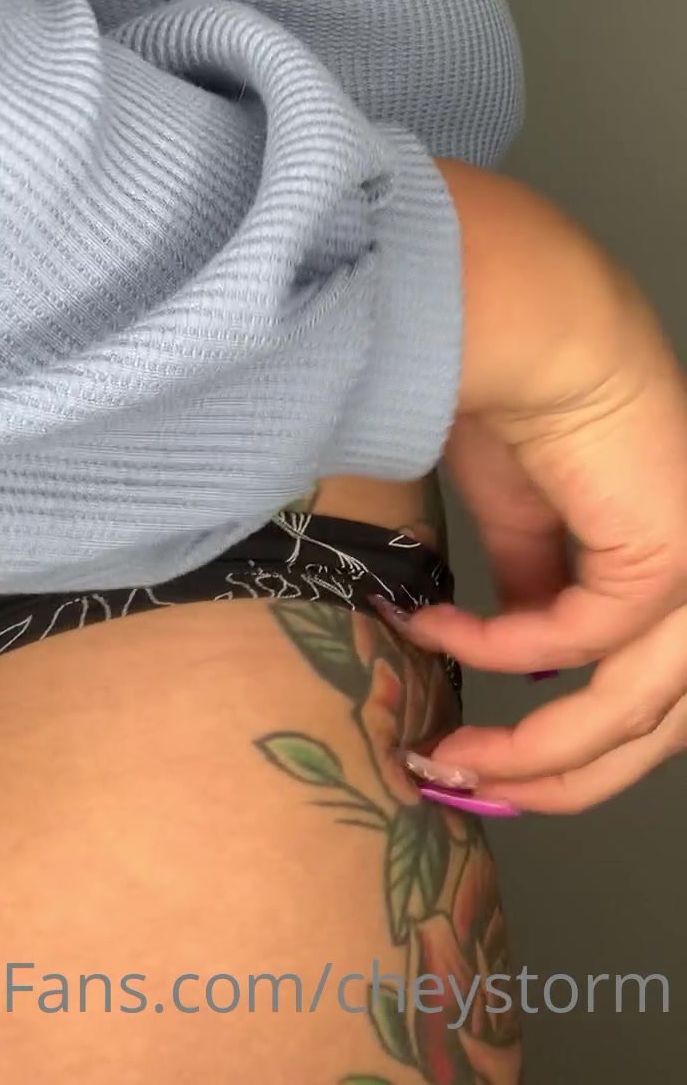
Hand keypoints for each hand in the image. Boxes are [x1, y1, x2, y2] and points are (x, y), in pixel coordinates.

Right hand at [400, 170, 686, 811]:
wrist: (524, 319)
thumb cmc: (518, 386)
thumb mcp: (521, 510)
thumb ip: (535, 583)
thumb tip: (531, 661)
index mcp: (669, 557)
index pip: (648, 687)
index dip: (572, 744)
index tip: (482, 757)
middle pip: (654, 725)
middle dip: (557, 775)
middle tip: (467, 781)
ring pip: (637, 714)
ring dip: (537, 754)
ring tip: (452, 755)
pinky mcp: (669, 560)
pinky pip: (576, 642)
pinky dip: (499, 646)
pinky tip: (436, 625)